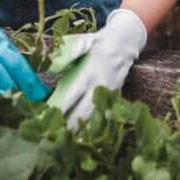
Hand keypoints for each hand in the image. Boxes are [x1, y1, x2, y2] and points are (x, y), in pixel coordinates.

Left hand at [52, 8, 146, 127]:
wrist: (126, 43)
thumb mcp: (87, 40)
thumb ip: (74, 50)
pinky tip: (85, 134)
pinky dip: (95, 123)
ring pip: (96, 113)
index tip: (54, 115)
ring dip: (84, 126)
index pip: (76, 91)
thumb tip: (58, 65)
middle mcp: (101, 83)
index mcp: (92, 70)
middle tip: (58, 135)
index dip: (66, 104)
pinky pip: (104, 112)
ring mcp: (110, 91)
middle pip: (86, 108)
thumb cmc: (100, 43)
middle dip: (73, 122)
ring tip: (69, 139)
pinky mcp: (115, 95)